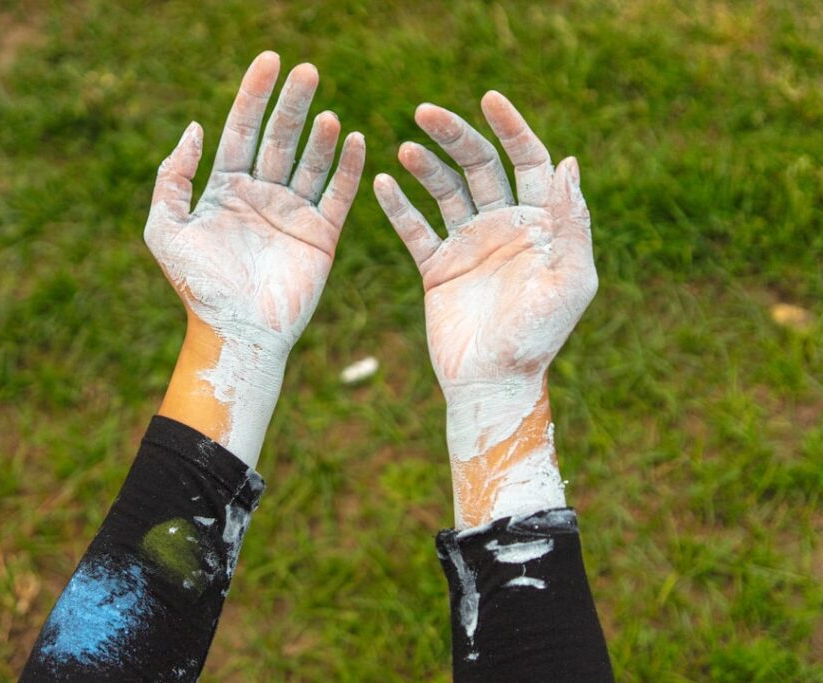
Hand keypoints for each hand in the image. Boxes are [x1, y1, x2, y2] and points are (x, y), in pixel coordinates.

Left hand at [147, 52, 364, 466]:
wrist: (236, 334)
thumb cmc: (198, 287)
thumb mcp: (166, 228)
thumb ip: (173, 177)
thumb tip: (193, 127)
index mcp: (225, 189)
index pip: (242, 129)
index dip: (254, 94)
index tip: (270, 60)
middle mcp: (261, 195)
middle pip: (280, 138)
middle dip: (293, 104)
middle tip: (308, 71)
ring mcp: (293, 214)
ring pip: (311, 162)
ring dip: (320, 135)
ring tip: (327, 113)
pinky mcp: (321, 236)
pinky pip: (339, 195)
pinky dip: (349, 169)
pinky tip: (355, 141)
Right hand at [374, 92, 594, 526]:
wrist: (492, 383)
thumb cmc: (538, 338)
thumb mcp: (569, 281)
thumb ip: (570, 223)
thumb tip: (568, 161)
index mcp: (539, 224)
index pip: (527, 161)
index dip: (512, 128)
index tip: (488, 99)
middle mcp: (503, 226)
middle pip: (479, 166)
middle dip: (455, 135)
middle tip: (424, 112)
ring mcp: (468, 245)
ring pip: (445, 190)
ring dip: (426, 166)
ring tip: (404, 147)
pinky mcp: (437, 267)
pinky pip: (414, 229)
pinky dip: (399, 207)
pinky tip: (383, 183)